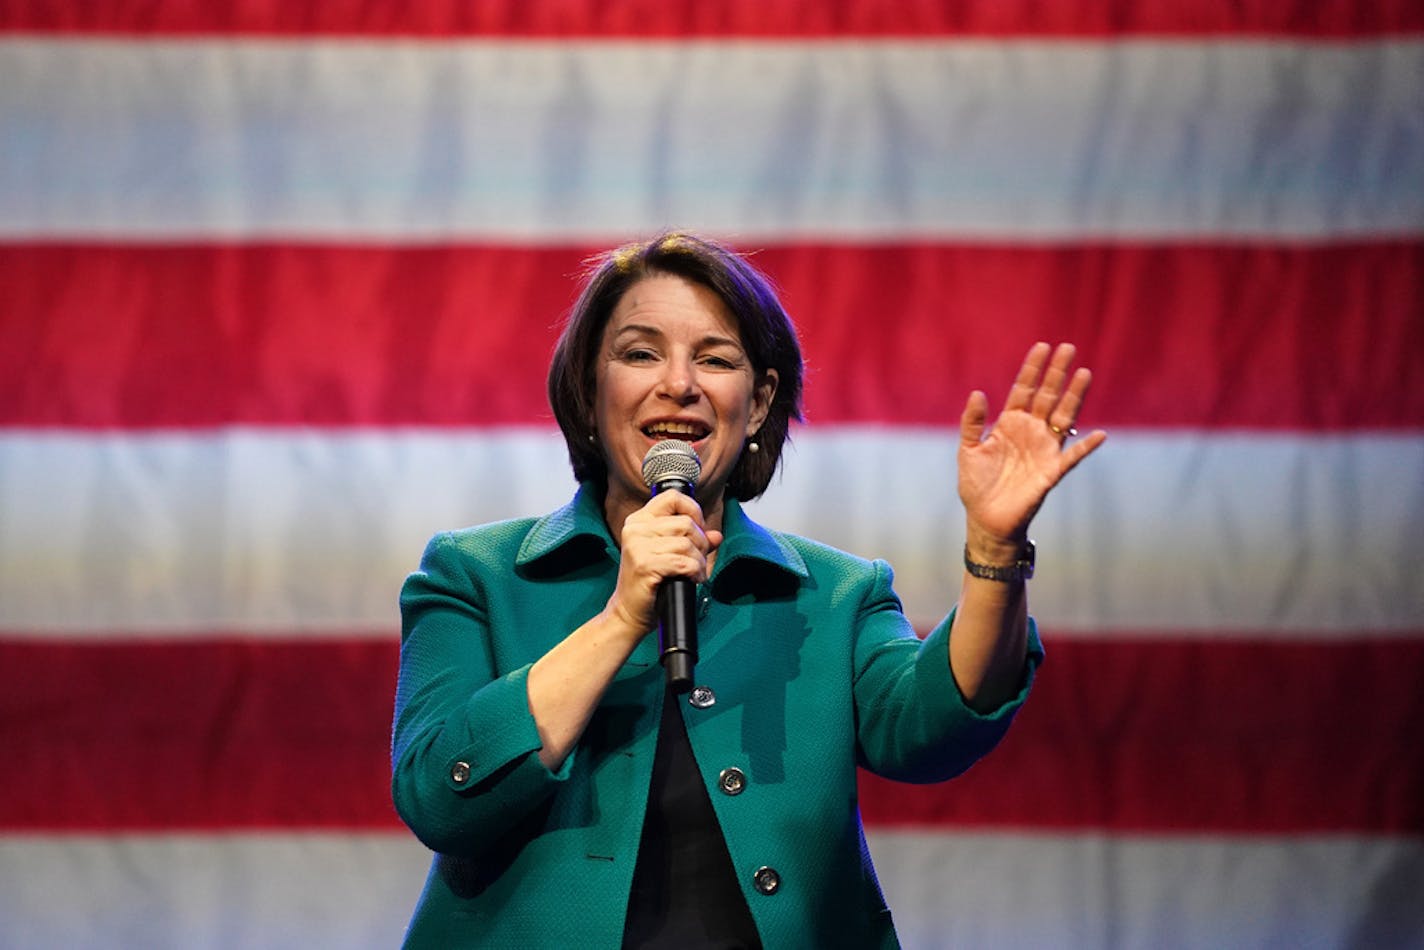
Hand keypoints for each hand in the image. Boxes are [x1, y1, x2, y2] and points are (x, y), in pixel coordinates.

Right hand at [604, 491, 721, 636]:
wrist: (629, 612)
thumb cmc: (648, 584)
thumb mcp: (669, 555)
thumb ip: (692, 541)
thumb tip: (716, 535)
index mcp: (639, 521)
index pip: (673, 498)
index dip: (693, 511)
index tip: (698, 529)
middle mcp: (635, 529)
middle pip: (685, 523)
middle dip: (700, 543)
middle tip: (696, 560)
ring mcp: (638, 546)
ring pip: (687, 543)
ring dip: (698, 561)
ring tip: (694, 572)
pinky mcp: (645, 565)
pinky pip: (684, 562)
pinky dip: (694, 572)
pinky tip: (692, 579)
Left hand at [958, 342, 1105, 558]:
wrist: (986, 519)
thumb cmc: (976, 485)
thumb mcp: (968, 450)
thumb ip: (973, 422)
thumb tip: (977, 392)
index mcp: (1009, 423)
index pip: (1023, 389)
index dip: (1032, 369)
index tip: (1043, 345)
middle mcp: (1031, 431)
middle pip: (1047, 396)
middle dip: (1057, 373)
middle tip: (1069, 347)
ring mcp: (1044, 449)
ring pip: (1063, 417)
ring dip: (1074, 397)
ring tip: (1085, 373)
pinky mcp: (1051, 472)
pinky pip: (1072, 457)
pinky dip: (1086, 447)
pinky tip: (1099, 435)